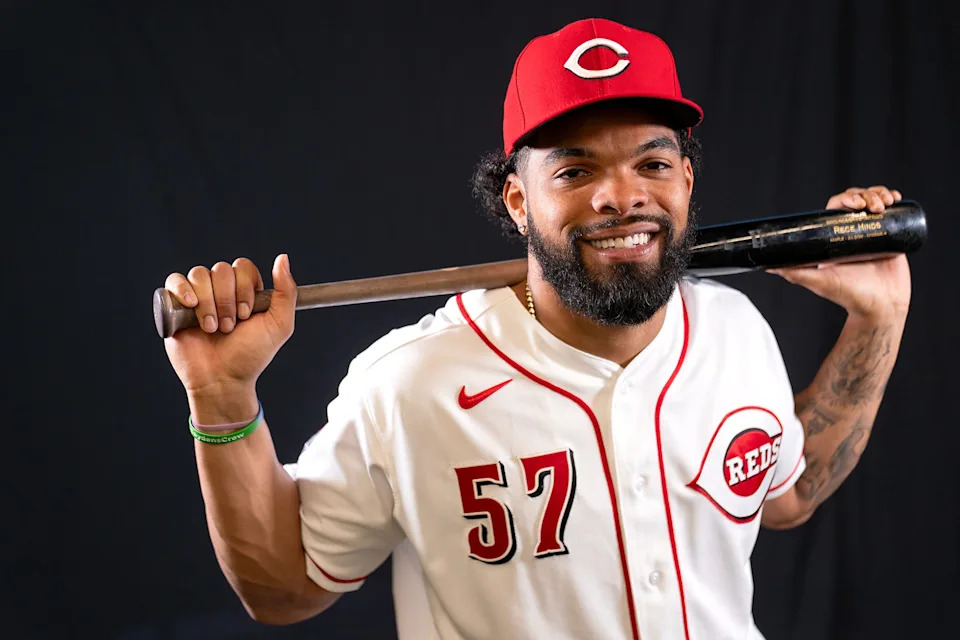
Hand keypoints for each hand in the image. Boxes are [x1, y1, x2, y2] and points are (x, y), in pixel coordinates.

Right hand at [162, 254, 296, 412]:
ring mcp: (198, 297)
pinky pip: (174, 280)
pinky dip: (182, 289)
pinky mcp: (175, 306)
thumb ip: (286, 292)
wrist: (221, 380)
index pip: (243, 267)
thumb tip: (282, 258)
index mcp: (245, 290)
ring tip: (212, 328)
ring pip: (199, 274)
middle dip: (227, 300)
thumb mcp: (279, 325)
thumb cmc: (250, 355)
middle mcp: (221, 290)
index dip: (244, 288)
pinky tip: (191, 306)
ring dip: (208, 302)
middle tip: (229, 328)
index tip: (247, 315)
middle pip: (221, 270)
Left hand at [768, 186, 911, 320]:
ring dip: (878, 194)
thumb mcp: (818, 281)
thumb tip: (766, 265)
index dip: (845, 199)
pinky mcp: (890, 235)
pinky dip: (891, 198)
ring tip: (885, 205)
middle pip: (855, 200)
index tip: (854, 203)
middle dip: (865, 195)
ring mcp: (871, 232)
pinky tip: (895, 199)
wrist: (881, 307)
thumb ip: (795, 272)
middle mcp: (850, 232)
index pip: (835, 207)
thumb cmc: (848, 296)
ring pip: (873, 201)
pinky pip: (891, 210)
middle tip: (870, 206)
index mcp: (833, 237)